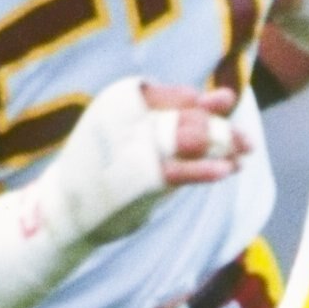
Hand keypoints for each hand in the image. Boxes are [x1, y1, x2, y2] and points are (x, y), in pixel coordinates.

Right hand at [38, 78, 246, 250]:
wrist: (61, 210)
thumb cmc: (100, 167)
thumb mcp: (129, 131)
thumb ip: (172, 117)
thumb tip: (222, 100)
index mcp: (120, 97)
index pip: (176, 97)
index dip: (203, 104)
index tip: (224, 107)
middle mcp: (127, 116)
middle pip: (190, 118)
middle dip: (222, 129)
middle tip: (248, 142)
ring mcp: (133, 146)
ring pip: (192, 139)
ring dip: (224, 145)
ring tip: (243, 153)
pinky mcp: (141, 178)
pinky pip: (182, 171)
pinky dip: (207, 170)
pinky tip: (227, 170)